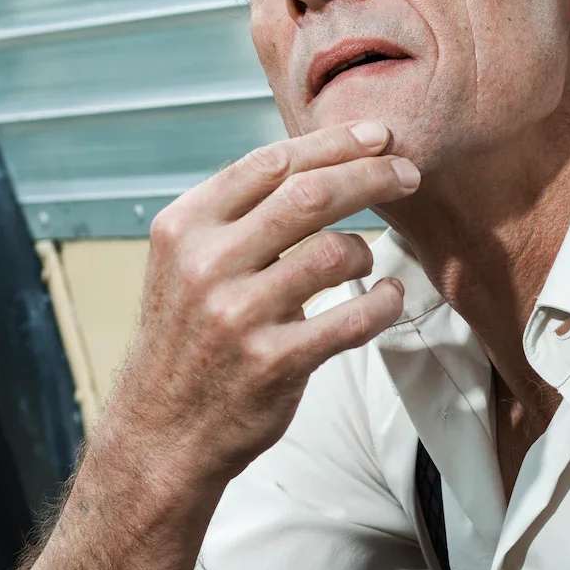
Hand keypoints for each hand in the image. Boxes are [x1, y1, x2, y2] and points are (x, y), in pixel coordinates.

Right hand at [106, 120, 417, 493]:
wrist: (162, 432)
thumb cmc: (188, 340)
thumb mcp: (184, 263)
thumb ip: (235, 216)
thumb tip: (316, 159)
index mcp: (184, 227)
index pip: (270, 163)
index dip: (333, 143)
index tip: (376, 137)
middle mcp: (206, 264)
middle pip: (311, 194)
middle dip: (371, 175)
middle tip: (407, 174)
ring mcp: (239, 314)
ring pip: (337, 252)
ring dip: (367, 252)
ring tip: (368, 263)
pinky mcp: (274, 362)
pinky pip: (354, 317)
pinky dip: (384, 303)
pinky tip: (387, 298)